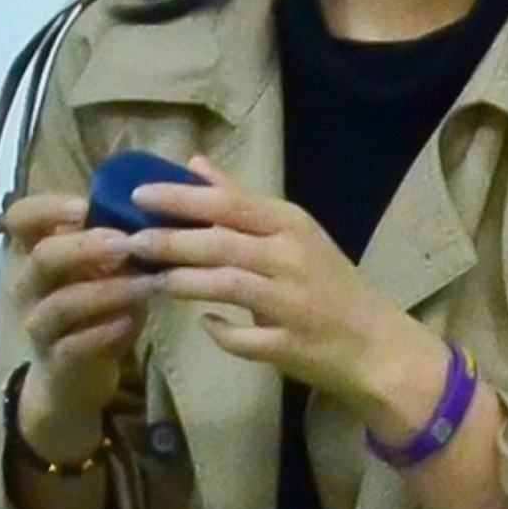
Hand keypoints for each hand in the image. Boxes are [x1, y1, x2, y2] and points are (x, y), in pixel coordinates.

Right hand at [0, 187, 153, 458]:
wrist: (73, 377)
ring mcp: (39, 325)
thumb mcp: (107, 266)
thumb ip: (128, 230)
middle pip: (42, 257)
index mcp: (38, 253)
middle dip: (86, 246)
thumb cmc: (96, 308)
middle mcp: (29, 286)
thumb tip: (188, 174)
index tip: (85, 205)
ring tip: (146, 286)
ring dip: (107, 291)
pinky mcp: (56, 361)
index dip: (47, 208)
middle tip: (126, 243)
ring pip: (61, 303)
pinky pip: (75, 345)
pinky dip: (106, 331)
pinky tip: (133, 322)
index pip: (20, 218)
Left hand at [120, 176, 438, 433]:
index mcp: (290, 225)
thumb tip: (193, 163)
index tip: (138, 195)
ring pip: (229, 285)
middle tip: (130, 242)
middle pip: (222, 243)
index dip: (181, 198)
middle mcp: (293, 258)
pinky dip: (221, 331)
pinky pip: (244, 338)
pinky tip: (204, 323)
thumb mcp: (289, 233)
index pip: (229, 203)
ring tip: (153, 280)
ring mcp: (293, 303)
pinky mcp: (290, 345)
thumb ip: (238, 200)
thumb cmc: (326, 283)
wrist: (377, 344)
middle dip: (170, 241)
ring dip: (185, 282)